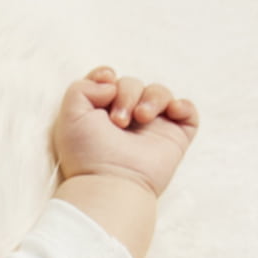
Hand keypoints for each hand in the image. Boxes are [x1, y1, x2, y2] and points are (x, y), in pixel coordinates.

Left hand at [52, 66, 198, 196]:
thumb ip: (82, 87)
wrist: (111, 182)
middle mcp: (126, 117)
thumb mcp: (70, 115)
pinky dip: (183, 106)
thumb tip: (111, 82)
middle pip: (132, 83)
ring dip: (152, 98)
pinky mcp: (174, 137)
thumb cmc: (88, 153)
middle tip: (118, 121)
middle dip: (126, 93)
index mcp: (99, 112)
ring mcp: (152, 127)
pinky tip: (171, 111)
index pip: (108, 81)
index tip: (106, 81)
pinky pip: (187, 111)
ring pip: (159, 92)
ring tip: (142, 117)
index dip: (106, 75)